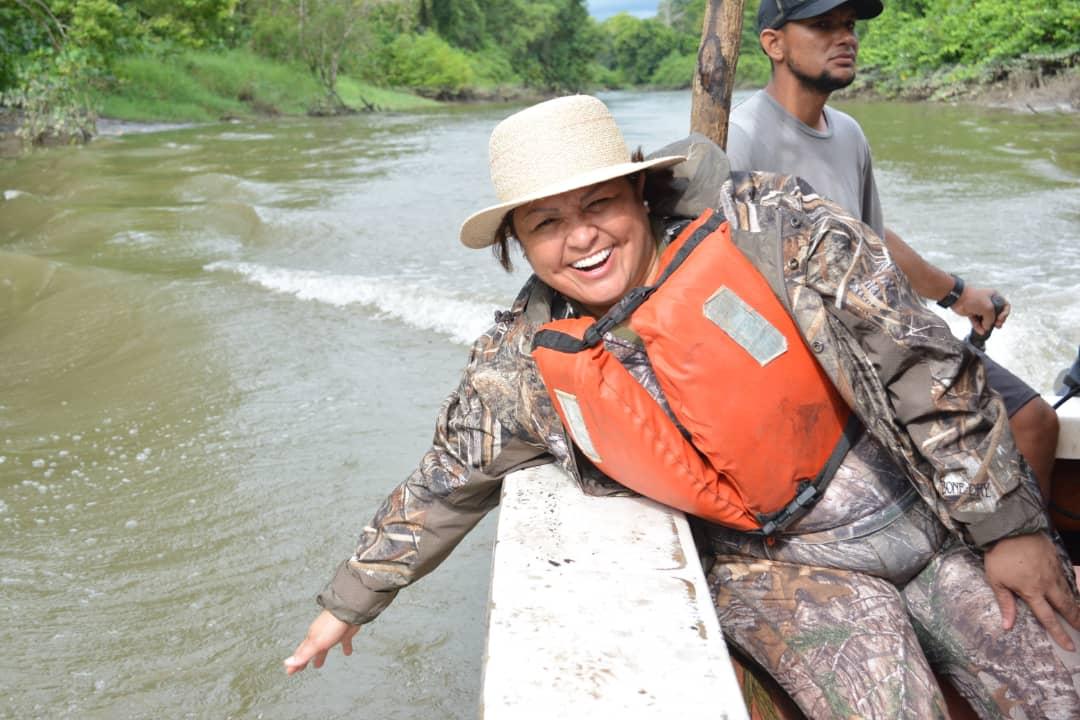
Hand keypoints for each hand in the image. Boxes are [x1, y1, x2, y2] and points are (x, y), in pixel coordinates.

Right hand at [284, 609, 360, 674]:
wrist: (349, 612)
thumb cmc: (331, 626)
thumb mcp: (316, 643)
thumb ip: (303, 654)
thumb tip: (286, 663)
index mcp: (312, 639)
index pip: (300, 654)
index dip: (295, 663)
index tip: (289, 672)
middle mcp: (321, 636)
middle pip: (311, 651)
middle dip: (305, 660)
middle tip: (301, 669)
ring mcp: (332, 634)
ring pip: (325, 647)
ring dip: (321, 655)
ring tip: (318, 665)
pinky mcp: (345, 633)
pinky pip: (344, 642)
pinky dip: (345, 647)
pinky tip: (348, 653)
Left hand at [952, 285, 1009, 334]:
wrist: (958, 298)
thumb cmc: (974, 299)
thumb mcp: (988, 308)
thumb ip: (991, 319)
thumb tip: (987, 327)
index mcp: (994, 296)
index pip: (1005, 305)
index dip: (1005, 313)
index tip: (1000, 319)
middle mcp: (988, 302)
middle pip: (996, 314)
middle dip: (997, 321)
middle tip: (997, 326)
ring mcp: (979, 308)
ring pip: (986, 319)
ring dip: (987, 326)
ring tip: (986, 330)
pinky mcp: (972, 313)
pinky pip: (977, 321)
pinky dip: (978, 326)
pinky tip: (980, 331)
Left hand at [984, 533, 1079, 650]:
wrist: (1010, 527)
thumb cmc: (999, 555)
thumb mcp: (995, 580)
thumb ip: (1005, 603)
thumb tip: (1007, 625)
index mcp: (1031, 591)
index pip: (1048, 617)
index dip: (1059, 633)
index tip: (1069, 645)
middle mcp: (1047, 583)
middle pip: (1065, 606)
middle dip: (1075, 620)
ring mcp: (1054, 570)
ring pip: (1068, 591)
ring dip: (1074, 605)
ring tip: (1078, 614)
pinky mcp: (1056, 558)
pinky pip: (1065, 577)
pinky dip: (1070, 587)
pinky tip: (1071, 591)